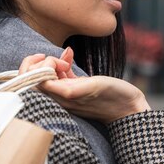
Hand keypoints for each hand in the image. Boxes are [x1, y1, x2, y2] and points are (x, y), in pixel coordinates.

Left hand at [18, 48, 150, 123]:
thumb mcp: (92, 88)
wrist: (131, 108)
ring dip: (51, 62)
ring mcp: (66, 94)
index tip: (55, 60)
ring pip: (45, 76)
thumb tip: (45, 82)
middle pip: (33, 80)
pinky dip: (60, 64)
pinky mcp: (75, 89)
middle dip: (38, 63)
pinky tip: (70, 55)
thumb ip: (68, 87)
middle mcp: (59, 98)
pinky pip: (59, 76)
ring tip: (65, 57)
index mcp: (60, 99)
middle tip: (53, 56)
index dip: (38, 67)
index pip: (32, 82)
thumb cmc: (114, 97)